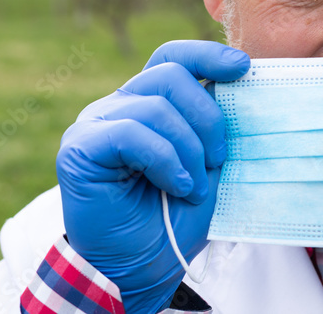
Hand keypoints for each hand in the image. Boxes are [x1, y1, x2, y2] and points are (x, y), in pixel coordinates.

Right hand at [56, 40, 249, 313]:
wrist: (141, 267)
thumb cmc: (173, 217)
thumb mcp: (206, 161)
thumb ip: (211, 123)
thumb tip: (237, 83)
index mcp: (146, 103)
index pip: (172, 58)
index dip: (206, 55)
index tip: (243, 67)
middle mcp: (117, 105)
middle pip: (169, 75)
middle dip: (208, 117)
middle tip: (218, 159)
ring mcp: (94, 123)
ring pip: (155, 105)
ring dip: (188, 149)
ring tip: (191, 185)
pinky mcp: (79, 148)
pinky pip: (131, 133)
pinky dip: (165, 160)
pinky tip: (175, 186)